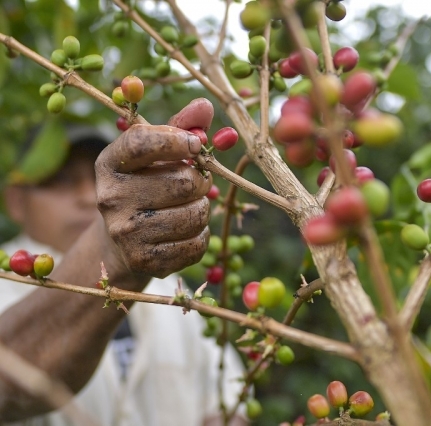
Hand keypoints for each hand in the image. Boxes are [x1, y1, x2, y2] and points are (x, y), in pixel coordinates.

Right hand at [95, 98, 213, 276]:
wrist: (121, 244)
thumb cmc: (146, 187)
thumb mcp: (155, 155)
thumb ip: (180, 128)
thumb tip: (205, 106)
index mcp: (110, 164)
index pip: (142, 142)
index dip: (177, 140)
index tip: (196, 144)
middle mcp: (111, 198)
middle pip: (184, 182)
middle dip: (200, 181)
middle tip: (195, 183)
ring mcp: (126, 233)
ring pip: (195, 214)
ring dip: (202, 209)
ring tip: (187, 207)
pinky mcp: (146, 261)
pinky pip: (197, 243)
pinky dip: (201, 235)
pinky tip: (185, 231)